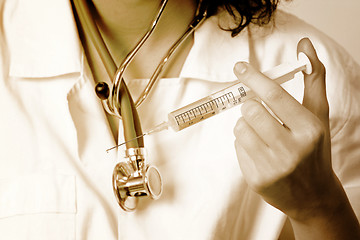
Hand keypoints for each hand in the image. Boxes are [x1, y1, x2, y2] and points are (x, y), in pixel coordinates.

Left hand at [233, 38, 359, 238]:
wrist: (313, 195)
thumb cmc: (314, 149)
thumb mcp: (318, 116)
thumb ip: (313, 80)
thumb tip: (305, 46)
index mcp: (309, 130)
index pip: (274, 96)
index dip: (254, 78)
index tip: (239, 67)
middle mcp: (291, 150)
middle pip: (251, 111)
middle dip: (250, 106)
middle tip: (259, 112)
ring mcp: (272, 167)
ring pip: (239, 128)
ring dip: (246, 125)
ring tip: (262, 135)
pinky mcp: (256, 179)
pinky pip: (236, 147)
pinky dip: (244, 144)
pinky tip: (261, 153)